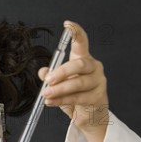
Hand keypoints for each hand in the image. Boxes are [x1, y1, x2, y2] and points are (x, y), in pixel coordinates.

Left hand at [38, 21, 108, 141]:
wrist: (88, 116)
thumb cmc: (75, 97)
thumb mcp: (59, 85)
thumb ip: (51, 76)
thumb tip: (42, 71)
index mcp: (83, 60)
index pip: (82, 42)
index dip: (76, 33)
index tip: (67, 24)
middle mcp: (93, 68)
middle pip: (80, 64)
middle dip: (62, 71)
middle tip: (48, 79)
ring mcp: (98, 82)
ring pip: (78, 83)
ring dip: (60, 89)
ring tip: (46, 94)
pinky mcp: (97, 97)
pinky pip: (78, 97)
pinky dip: (62, 100)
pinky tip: (51, 101)